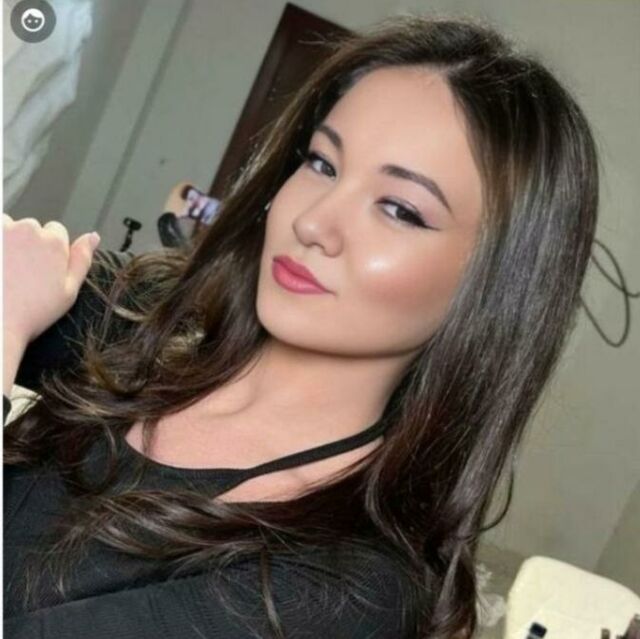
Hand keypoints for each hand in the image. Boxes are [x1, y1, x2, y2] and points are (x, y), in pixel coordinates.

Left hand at [2, 214, 100, 346]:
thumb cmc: (33, 312)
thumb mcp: (69, 291)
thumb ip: (82, 259)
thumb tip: (93, 236)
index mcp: (54, 242)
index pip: (56, 231)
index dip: (51, 251)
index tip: (42, 270)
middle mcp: (28, 230)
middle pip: (32, 228)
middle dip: (29, 244)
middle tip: (22, 275)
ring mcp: (3, 231)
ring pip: (8, 226)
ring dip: (8, 240)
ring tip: (6, 270)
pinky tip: (0, 267)